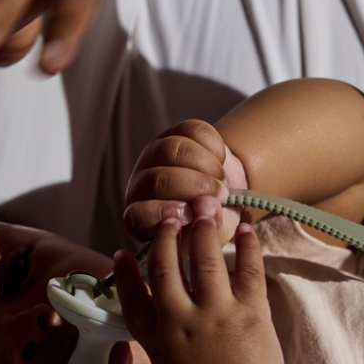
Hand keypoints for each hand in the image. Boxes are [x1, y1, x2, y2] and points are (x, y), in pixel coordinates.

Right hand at [114, 215, 287, 363]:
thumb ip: (159, 339)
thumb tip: (158, 315)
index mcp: (158, 339)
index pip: (133, 298)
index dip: (124, 273)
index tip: (121, 253)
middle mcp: (182, 320)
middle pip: (166, 266)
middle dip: (165, 236)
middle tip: (170, 216)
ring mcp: (217, 314)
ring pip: (206, 258)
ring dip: (202, 229)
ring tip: (203, 208)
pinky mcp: (250, 312)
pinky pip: (249, 269)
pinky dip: (248, 246)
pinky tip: (247, 230)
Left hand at [123, 120, 248, 247]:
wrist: (225, 194)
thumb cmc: (211, 220)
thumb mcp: (212, 233)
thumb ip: (208, 226)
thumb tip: (205, 205)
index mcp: (141, 218)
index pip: (138, 215)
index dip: (165, 213)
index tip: (192, 215)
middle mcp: (141, 185)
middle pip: (159, 179)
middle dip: (195, 186)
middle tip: (221, 195)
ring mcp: (154, 154)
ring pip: (173, 149)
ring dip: (206, 166)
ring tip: (222, 180)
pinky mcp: (175, 132)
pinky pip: (192, 130)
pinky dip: (214, 147)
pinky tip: (220, 161)